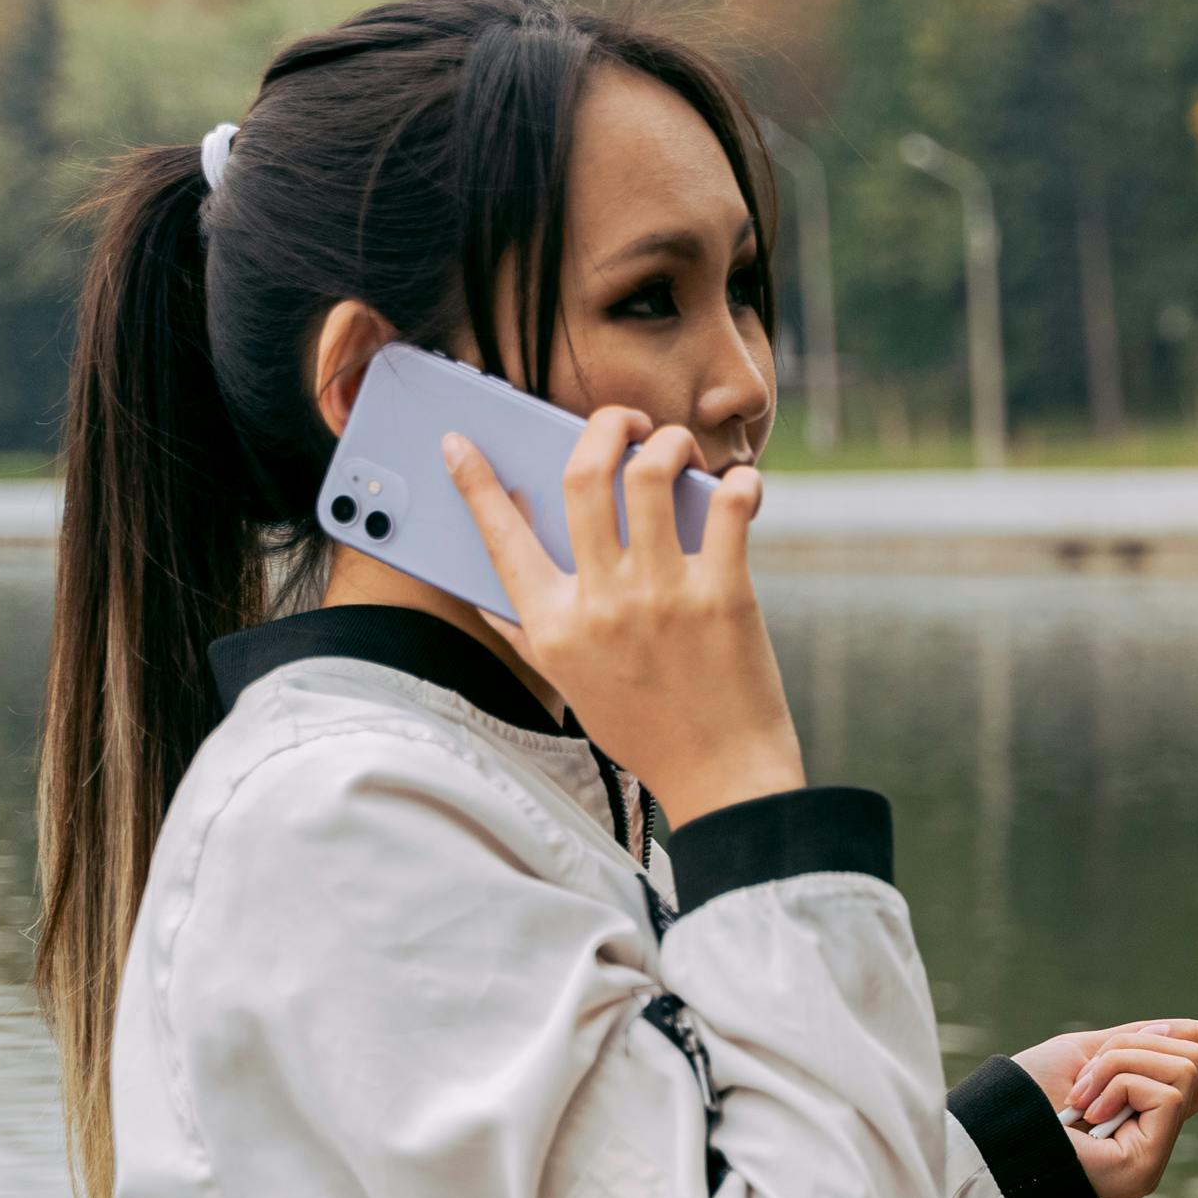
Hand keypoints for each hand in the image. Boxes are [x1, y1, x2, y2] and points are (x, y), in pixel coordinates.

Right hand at [443, 408, 804, 821]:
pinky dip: (739, 485)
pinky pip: (729, 510)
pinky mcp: (723, 596)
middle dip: (603, 426)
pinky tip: (740, 488)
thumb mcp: (569, 684)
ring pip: (651, 476)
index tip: (457, 441)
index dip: (474, 482)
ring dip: (668, 442)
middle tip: (626, 421)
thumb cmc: (645, 730)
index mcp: (554, 624)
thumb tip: (485, 597)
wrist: (720, 776)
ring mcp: (662, 596)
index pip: (500, 538)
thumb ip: (528, 635)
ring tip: (678, 448)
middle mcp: (600, 603)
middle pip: (582, 478)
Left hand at [1013, 1019, 1197, 1197]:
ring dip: (1122, 1064)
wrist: (994, 1127)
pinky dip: (1120, 1083)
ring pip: (1186, 1067)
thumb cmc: (1027, 1092)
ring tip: (1083, 1094)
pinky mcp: (1149, 1164)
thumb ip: (1140, 1042)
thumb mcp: (1089, 1051)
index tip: (1114, 1049)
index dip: (1173, 1038)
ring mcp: (1157, 1152)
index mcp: (1148, 1111)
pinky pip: (1167, 1093)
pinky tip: (1087, 1111)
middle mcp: (1159, 1135)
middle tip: (1087, 1076)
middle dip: (1135, 1047)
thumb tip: (1196, 1029)